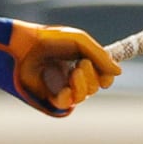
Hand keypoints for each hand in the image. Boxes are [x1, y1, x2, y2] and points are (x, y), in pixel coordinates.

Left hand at [0, 19, 120, 116]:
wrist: (23, 46)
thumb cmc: (49, 39)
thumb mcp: (80, 42)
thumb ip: (101, 56)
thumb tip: (119, 72)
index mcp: (80, 62)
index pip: (102, 77)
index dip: (106, 77)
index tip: (104, 71)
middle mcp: (72, 76)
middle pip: (96, 87)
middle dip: (92, 76)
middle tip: (81, 63)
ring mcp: (60, 87)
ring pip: (83, 96)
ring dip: (82, 85)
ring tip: (72, 72)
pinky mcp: (48, 97)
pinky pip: (66, 104)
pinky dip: (69, 95)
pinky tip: (65, 87)